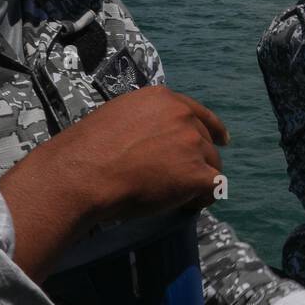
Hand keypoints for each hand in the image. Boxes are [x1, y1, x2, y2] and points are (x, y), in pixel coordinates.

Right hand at [1, 86, 228, 280]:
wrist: (83, 174)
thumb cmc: (87, 152)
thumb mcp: (118, 118)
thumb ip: (145, 122)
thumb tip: (155, 139)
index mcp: (162, 99)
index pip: (197, 113)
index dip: (211, 129)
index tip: (221, 140)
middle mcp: (183, 116)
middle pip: (205, 141)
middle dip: (198, 160)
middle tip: (183, 180)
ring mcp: (192, 144)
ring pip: (212, 164)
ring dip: (199, 180)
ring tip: (177, 196)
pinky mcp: (197, 172)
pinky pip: (214, 186)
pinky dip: (203, 197)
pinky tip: (187, 205)